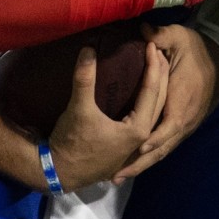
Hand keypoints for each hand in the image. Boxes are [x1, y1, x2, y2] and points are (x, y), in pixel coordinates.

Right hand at [48, 41, 168, 191]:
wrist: (59, 172)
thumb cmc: (73, 143)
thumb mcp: (79, 109)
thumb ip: (85, 78)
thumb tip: (88, 48)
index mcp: (138, 130)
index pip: (152, 91)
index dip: (152, 66)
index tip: (152, 45)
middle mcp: (142, 139)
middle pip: (159, 101)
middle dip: (160, 75)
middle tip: (158, 51)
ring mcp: (135, 145)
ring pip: (153, 112)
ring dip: (155, 89)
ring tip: (153, 68)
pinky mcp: (125, 147)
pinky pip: (143, 119)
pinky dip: (146, 102)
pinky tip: (139, 92)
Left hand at [112, 23, 218, 183]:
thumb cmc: (197, 50)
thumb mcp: (179, 38)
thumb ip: (160, 36)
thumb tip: (142, 30)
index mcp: (181, 103)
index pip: (165, 129)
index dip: (150, 141)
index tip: (133, 150)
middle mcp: (183, 121)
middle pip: (160, 150)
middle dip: (138, 164)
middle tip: (113, 177)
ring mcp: (185, 126)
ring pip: (162, 152)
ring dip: (141, 165)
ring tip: (118, 177)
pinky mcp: (183, 127)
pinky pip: (165, 146)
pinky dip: (150, 157)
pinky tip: (135, 164)